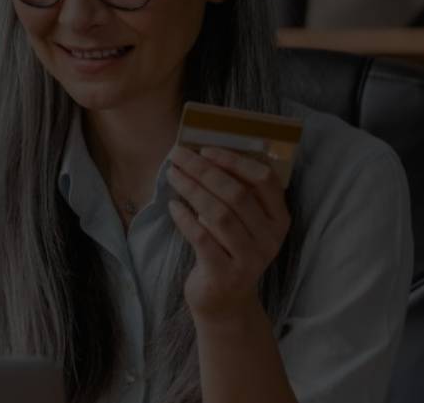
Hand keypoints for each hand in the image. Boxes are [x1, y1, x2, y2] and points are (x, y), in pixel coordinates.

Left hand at [166, 144, 290, 323]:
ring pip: (219, 214)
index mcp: (278, 218)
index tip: (205, 150)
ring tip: (172, 175)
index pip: (264, 179)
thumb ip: (232, 193)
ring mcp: (250, 258)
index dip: (235, 161)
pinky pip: (203, 238)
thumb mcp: (241, 222)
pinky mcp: (226, 274)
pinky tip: (172, 206)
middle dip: (203, 170)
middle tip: (178, 155)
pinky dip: (185, 219)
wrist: (225, 302)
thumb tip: (200, 155)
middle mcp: (270, 238)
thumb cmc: (228, 248)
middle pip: (237, 194)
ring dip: (192, 189)